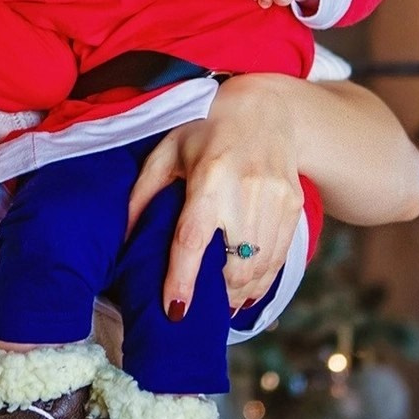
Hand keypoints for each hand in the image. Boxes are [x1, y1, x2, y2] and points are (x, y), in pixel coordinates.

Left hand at [126, 75, 303, 318]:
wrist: (266, 107)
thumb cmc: (206, 128)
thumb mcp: (167, 151)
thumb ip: (144, 193)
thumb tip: (125, 239)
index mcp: (209, 177)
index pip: (194, 238)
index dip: (183, 278)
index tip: (175, 311)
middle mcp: (247, 190)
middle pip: (234, 264)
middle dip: (217, 295)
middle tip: (200, 311)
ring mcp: (276, 200)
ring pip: (260, 267)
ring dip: (240, 294)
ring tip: (223, 306)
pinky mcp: (293, 206)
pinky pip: (279, 257)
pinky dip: (262, 281)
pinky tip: (247, 292)